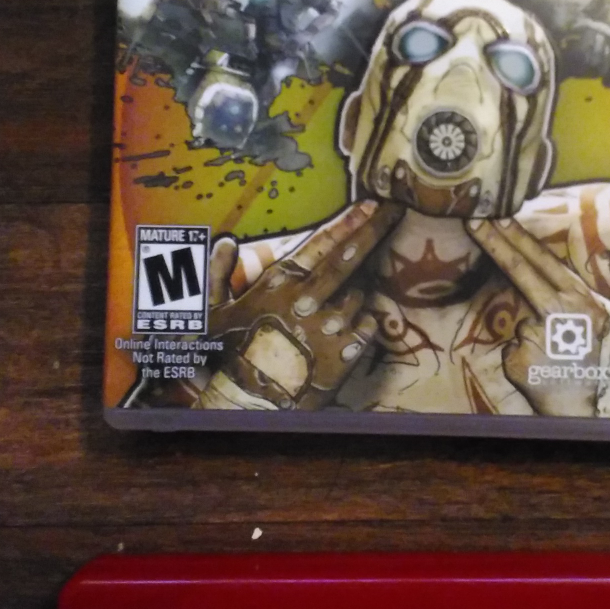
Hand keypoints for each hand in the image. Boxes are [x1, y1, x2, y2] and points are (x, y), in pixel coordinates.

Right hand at [203, 199, 402, 410]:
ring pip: (357, 297)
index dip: (347, 221)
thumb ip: (219, 273)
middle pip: (349, 258)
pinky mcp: (345, 353)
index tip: (371, 205)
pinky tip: (342, 336)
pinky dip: (361, 326)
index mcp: (279, 284)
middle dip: (373, 230)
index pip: (321, 244)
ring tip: (329, 316)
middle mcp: (309, 300)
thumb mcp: (215, 312)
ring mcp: (330, 327)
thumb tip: (225, 242)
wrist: (250, 403)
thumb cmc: (230, 355)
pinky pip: (367, 327)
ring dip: (351, 299)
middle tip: (394, 211)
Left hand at [466, 217, 609, 416]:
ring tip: (563, 357)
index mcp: (576, 298)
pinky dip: (528, 358)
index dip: (514, 236)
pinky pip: (516, 352)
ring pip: (523, 323)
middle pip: (516, 271)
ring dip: (536, 332)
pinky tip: (550, 371)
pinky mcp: (515, 363)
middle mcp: (548, 312)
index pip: (538, 259)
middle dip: (493, 242)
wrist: (609, 415)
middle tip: (472, 221)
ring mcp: (528, 338)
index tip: (493, 215)